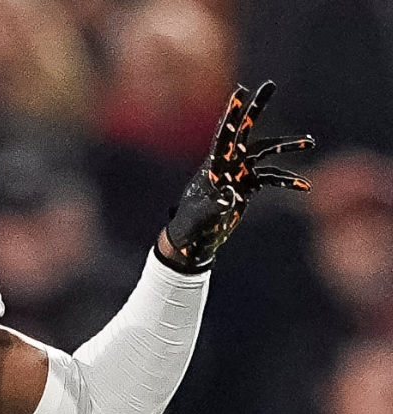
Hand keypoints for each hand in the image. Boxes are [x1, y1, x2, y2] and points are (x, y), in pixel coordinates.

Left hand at [162, 80, 313, 271]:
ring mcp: (238, 174)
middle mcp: (227, 164)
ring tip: (310, 142)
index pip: (224, 134)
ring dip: (287, 147)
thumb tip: (230, 194)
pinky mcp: (247, 187)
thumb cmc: (191, 226)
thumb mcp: (202, 216)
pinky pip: (271, 178)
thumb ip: (216, 205)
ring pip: (265, 152)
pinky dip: (287, 180)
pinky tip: (305, 186)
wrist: (194, 240)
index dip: (232, 113)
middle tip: (269, 84)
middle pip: (245, 130)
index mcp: (213, 165)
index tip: (240, 90)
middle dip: (256, 108)